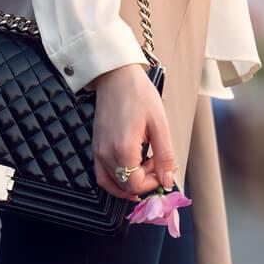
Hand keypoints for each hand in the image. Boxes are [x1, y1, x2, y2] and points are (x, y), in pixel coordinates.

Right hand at [90, 64, 175, 201]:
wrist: (116, 77)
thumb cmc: (139, 95)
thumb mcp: (160, 125)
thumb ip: (164, 157)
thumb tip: (168, 180)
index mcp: (124, 148)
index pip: (136, 185)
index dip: (152, 183)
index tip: (162, 168)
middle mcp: (107, 153)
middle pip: (125, 187)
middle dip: (144, 181)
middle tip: (156, 163)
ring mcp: (98, 151)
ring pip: (112, 184)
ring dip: (130, 182)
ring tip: (144, 167)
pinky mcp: (95, 147)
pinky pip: (102, 175)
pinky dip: (115, 180)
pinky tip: (129, 171)